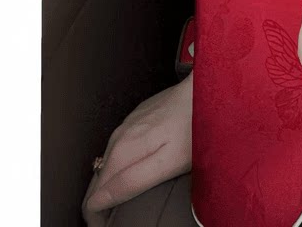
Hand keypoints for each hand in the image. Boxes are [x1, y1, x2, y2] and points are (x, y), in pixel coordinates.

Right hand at [81, 71, 192, 224]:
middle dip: (102, 202)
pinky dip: (123, 161)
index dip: (98, 217)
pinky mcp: (139, 115)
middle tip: (116, 218)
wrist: (207, 89)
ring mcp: (128, 123)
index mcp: (122, 151)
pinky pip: (120, 144)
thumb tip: (98, 201)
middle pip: (98, 179)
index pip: (94, 195)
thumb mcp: (166, 163)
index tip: (109, 226)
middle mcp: (119, 136)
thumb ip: (131, 182)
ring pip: (108, 161)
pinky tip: (136, 166)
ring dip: (111, 182)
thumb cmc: (194, 125)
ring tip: (124, 199)